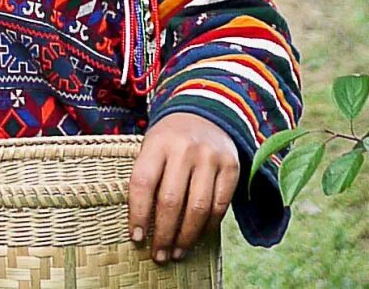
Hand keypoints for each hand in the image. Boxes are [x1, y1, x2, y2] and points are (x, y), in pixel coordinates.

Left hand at [128, 113, 238, 262]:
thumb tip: (142, 225)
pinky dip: (208, 227)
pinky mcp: (231, 167)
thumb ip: (147, 178)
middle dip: (163, 234)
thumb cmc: (170, 139)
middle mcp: (184, 149)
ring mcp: (210, 157)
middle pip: (171, 200)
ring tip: (177, 253)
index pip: (143, 183)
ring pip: (197, 208)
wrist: (205, 112)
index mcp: (157, 143)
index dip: (138, 214)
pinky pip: (220, 205)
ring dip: (186, 236)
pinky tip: (197, 238)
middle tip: (158, 255)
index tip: (136, 238)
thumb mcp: (151, 147)